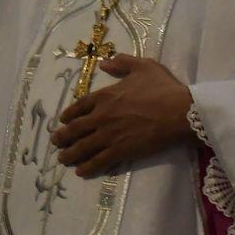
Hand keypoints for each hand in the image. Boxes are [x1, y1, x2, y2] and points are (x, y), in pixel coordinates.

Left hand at [51, 55, 193, 177]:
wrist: (178, 111)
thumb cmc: (163, 87)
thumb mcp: (143, 66)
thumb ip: (122, 63)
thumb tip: (104, 63)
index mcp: (105, 95)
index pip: (80, 106)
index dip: (69, 114)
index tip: (63, 120)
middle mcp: (102, 116)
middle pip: (75, 129)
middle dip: (62, 136)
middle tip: (56, 142)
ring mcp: (109, 135)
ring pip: (83, 147)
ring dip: (70, 154)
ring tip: (62, 159)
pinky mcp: (120, 151)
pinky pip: (98, 161)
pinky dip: (87, 167)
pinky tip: (80, 171)